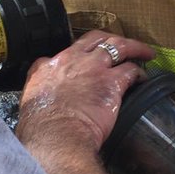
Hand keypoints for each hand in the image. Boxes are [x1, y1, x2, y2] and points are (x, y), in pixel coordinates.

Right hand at [18, 29, 154, 150]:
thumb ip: (38, 94)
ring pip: (118, 46)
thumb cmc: (41, 128)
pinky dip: (139, 73)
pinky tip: (143, 78)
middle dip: (110, 38)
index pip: (64, 51)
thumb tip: (41, 102)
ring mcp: (94, 68)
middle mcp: (73, 60)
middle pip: (96, 38)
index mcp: (49, 67)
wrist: (55, 135)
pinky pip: (131, 70)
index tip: (85, 60)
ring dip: (134, 47)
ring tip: (145, 52)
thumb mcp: (30, 103)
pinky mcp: (112, 82)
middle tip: (121, 43)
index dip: (78, 54)